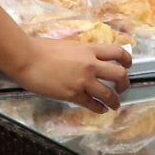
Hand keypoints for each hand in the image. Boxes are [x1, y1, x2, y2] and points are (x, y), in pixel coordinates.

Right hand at [13, 36, 131, 112]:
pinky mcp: (73, 94)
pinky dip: (99, 108)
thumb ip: (82, 53)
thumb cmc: (41, 49)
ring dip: (115, 101)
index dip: (127, 60)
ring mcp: (83, 80)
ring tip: (115, 105)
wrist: (26, 58)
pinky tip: (100, 109)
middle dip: (125, 83)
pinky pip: (92, 104)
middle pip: (119, 75)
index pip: (117, 52)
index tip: (128, 66)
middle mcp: (90, 64)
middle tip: (123, 88)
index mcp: (89, 49)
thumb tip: (88, 59)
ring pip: (109, 94)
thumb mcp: (68, 45)